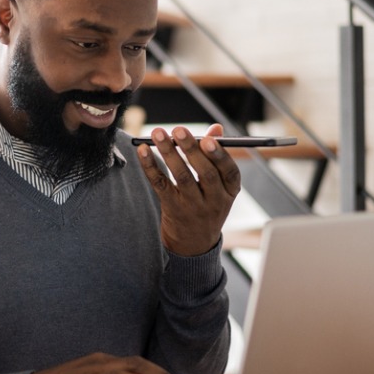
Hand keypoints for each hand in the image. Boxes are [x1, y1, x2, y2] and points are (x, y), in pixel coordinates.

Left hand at [137, 123, 240, 256]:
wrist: (194, 244)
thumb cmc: (207, 204)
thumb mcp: (219, 186)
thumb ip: (215, 155)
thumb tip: (215, 128)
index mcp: (230, 191)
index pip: (230, 172)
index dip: (220, 155)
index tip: (208, 139)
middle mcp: (214, 200)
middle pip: (206, 173)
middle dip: (192, 150)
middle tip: (179, 130)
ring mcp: (193, 206)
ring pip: (182, 178)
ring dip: (169, 153)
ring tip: (158, 134)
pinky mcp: (172, 208)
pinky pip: (161, 185)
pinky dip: (151, 166)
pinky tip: (143, 151)